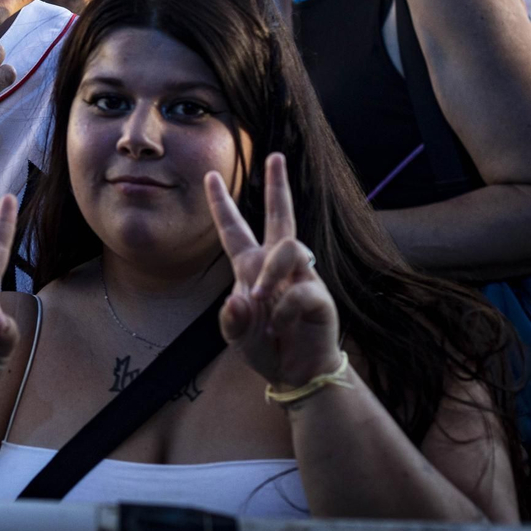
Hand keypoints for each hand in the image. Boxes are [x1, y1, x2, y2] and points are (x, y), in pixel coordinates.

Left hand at [206, 153, 341, 391]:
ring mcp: (301, 277)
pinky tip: (278, 327)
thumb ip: (231, 320)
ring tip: (259, 300)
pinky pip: (300, 290)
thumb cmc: (265, 347)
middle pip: (281, 216)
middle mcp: (277, 266)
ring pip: (289, 247)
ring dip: (269, 274)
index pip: (234, 230)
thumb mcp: (236, 336)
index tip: (212, 176)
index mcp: (251, 267)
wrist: (296, 374)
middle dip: (278, 186)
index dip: (221, 204)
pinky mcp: (318, 296)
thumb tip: (238, 299)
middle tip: (276, 156)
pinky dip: (283, 311)